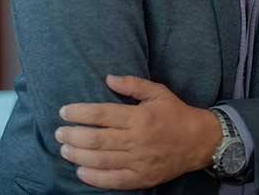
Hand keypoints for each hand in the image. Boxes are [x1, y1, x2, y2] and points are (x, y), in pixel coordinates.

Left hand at [55, 75, 222, 189]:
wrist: (199, 142)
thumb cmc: (175, 114)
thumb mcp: (158, 92)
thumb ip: (133, 84)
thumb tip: (108, 78)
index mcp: (139, 117)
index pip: (102, 114)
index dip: (79, 113)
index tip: (64, 112)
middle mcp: (137, 140)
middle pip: (96, 139)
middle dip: (72, 135)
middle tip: (59, 132)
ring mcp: (139, 161)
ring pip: (101, 160)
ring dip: (78, 155)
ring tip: (64, 149)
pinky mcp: (142, 178)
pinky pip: (113, 180)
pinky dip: (94, 177)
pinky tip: (81, 171)